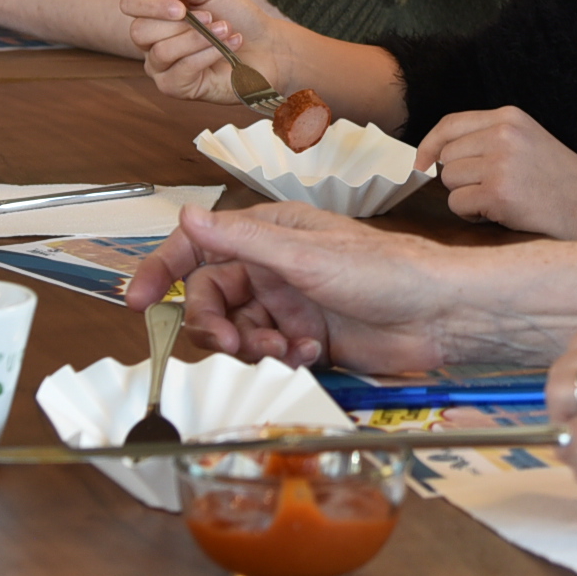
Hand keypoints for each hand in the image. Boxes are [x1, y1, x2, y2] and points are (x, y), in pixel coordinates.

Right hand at [120, 0, 295, 103]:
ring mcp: (162, 67)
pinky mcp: (177, 88)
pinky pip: (180, 71)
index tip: (180, 5)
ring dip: (198, 38)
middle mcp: (152, 41)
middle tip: (210, 17)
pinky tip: (226, 49)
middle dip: (180, 24)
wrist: (267, 45)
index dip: (149, 3)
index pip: (130, 4)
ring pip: (161, 52)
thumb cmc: (236, 16)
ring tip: (225, 30)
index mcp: (155, 13)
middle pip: (140, 31)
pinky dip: (206, 55)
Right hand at [122, 203, 450, 374]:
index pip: (197, 246)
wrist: (439, 314)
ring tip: (282, 349)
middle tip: (229, 343)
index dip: (162, 270)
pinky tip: (310, 353)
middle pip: (210, 298)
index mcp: (268, 233)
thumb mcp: (306, 255)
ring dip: (248, 345)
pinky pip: (267, 354)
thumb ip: (242, 241)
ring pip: (236, 331)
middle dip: (211, 323)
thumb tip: (187, 216)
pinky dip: (279, 358)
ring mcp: (288, 304)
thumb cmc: (386, 270)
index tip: (137, 299)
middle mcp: (272, 267)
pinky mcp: (305, 338)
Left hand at [415, 106, 576, 241]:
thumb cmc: (561, 183)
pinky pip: (459, 203)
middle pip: (446, 156)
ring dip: (466, 197)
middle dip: (459, 178)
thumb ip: (489, 139)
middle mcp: (503, 134)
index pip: (450, 123)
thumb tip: (436, 156)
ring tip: (500, 201)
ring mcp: (501, 162)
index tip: (421, 163)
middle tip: (490, 190)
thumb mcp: (528, 143)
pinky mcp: (499, 192)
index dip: (430, 145)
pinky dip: (472, 215)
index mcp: (510, 117)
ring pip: (449, 181)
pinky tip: (500, 214)